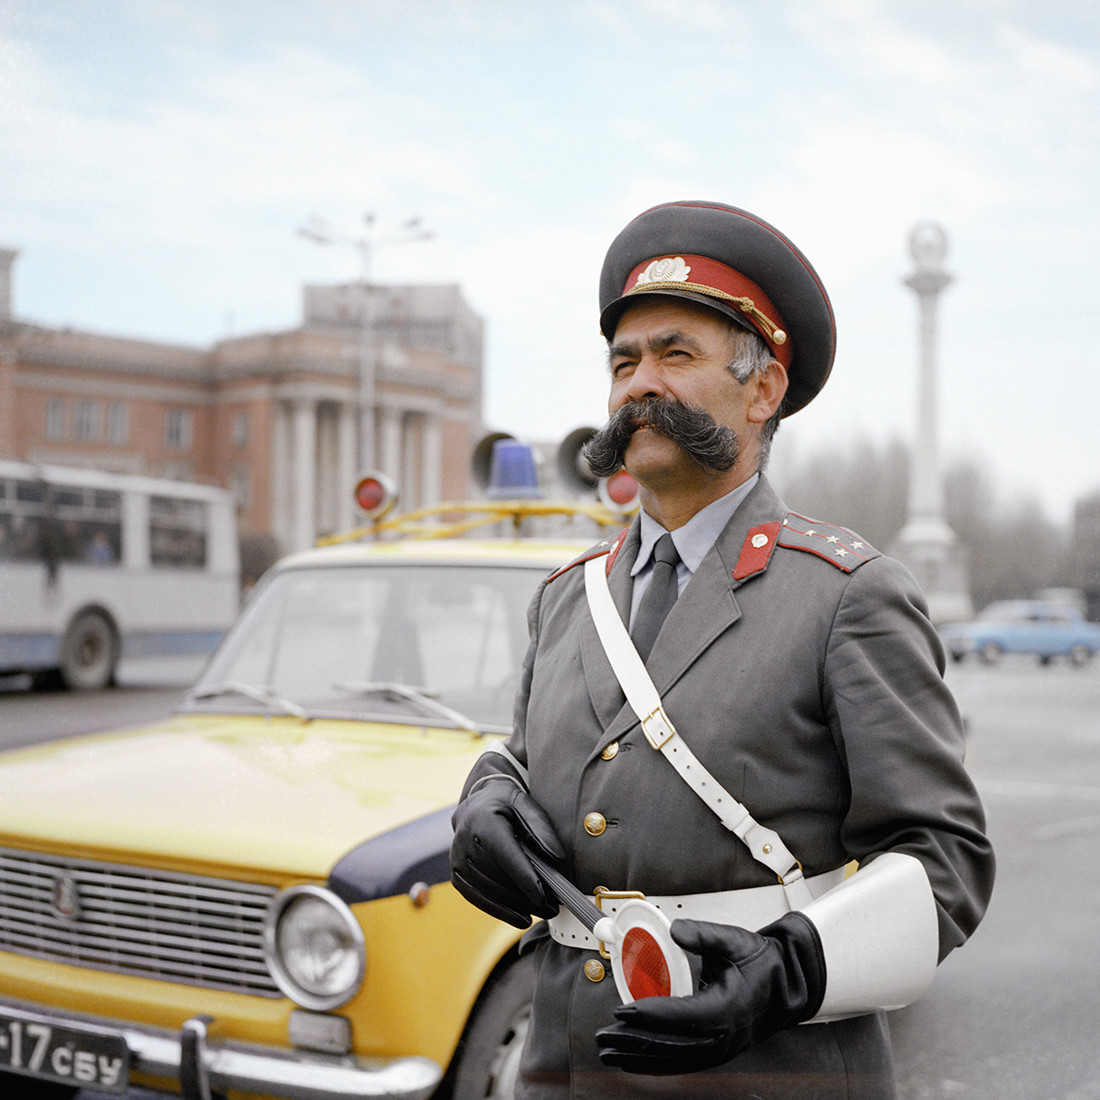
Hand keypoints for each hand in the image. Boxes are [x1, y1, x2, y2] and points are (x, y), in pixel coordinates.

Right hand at [450, 775, 565, 927]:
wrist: (476, 804)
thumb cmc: (505, 804)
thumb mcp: (525, 804)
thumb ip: (541, 828)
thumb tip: (556, 859)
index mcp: (482, 820)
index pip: (505, 855)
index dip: (524, 877)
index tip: (544, 896)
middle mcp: (464, 841)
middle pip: (498, 877)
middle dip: (526, 896)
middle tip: (552, 907)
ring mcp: (457, 860)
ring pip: (490, 891)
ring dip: (516, 906)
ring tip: (542, 912)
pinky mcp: (456, 875)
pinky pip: (477, 898)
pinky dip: (500, 911)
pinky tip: (519, 918)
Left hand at [595, 912, 825, 1073]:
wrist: (786, 986)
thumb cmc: (761, 964)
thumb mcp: (734, 940)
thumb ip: (703, 934)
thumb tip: (676, 930)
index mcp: (727, 1009)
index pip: (681, 1017)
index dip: (650, 1015)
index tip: (622, 1011)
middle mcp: (723, 1036)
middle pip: (671, 1044)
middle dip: (633, 1041)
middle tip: (604, 1036)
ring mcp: (720, 1050)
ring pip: (673, 1059)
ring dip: (639, 1057)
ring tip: (609, 1052)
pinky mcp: (716, 1053)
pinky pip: (681, 1063)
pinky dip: (655, 1064)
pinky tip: (634, 1061)